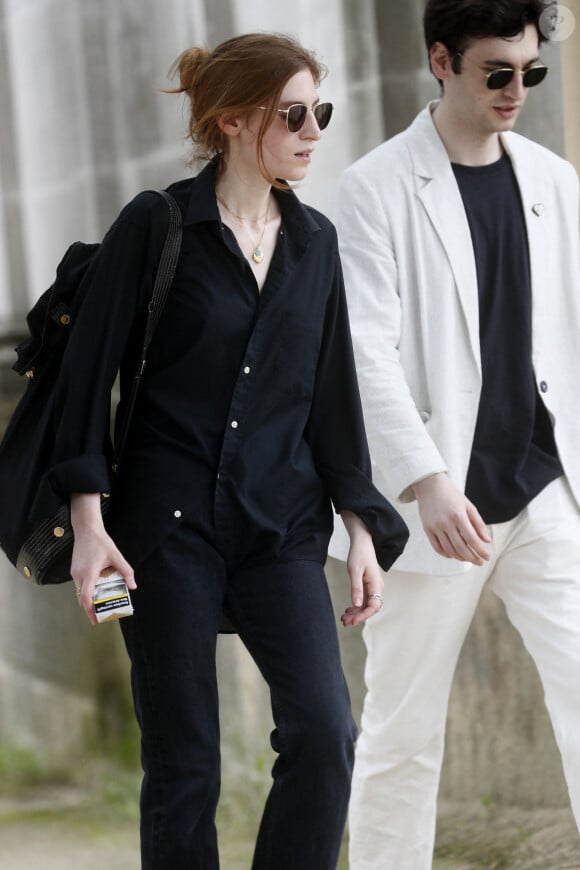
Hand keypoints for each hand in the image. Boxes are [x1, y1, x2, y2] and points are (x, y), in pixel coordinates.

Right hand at [70, 493, 135, 624]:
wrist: (86, 530)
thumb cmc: (101, 542)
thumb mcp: (116, 556)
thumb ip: (125, 571)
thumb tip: (133, 586)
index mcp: (89, 573)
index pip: (85, 596)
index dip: (90, 610)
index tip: (95, 619)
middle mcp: (79, 575)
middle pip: (82, 598)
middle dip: (90, 609)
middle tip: (100, 616)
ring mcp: (74, 572)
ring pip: (80, 591)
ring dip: (89, 599)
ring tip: (100, 605)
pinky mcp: (74, 570)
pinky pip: (79, 584)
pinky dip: (86, 590)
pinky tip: (97, 590)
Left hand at [339, 511, 383, 626]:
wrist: (362, 542)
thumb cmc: (359, 554)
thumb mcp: (355, 571)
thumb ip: (356, 589)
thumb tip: (357, 605)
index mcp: (376, 585)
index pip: (373, 606)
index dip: (363, 615)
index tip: (352, 621)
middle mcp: (377, 588)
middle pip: (369, 608)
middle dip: (357, 616)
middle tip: (344, 622)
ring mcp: (373, 587)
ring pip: (366, 605)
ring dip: (356, 612)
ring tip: (344, 618)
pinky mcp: (368, 585)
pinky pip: (364, 599)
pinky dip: (356, 606)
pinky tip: (348, 609)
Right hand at [413, 472, 490, 564]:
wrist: (430, 486)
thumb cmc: (451, 495)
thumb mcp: (468, 506)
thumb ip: (478, 523)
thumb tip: (486, 541)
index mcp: (458, 515)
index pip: (472, 539)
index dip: (481, 551)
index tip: (487, 557)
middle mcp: (445, 523)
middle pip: (461, 548)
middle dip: (473, 558)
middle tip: (480, 562)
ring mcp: (435, 527)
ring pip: (449, 550)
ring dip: (461, 558)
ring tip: (468, 558)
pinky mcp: (427, 529)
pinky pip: (437, 548)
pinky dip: (446, 554)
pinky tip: (454, 555)